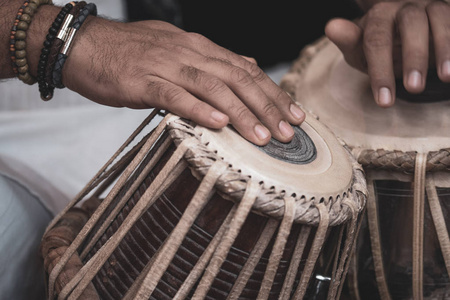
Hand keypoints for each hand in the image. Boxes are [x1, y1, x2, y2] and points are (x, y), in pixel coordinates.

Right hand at [62, 18, 304, 144]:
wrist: (86, 44)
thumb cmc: (132, 53)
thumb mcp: (177, 51)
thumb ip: (209, 64)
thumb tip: (241, 73)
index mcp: (200, 47)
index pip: (246, 70)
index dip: (274, 93)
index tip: (294, 115)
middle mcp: (190, 53)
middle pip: (238, 79)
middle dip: (267, 107)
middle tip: (288, 133)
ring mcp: (167, 66)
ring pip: (213, 88)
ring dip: (241, 113)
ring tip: (261, 137)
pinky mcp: (143, 81)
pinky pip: (175, 95)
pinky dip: (199, 109)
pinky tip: (219, 124)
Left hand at [325, 0, 449, 106]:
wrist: (401, 36)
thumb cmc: (377, 48)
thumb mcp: (359, 50)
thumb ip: (349, 42)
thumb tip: (331, 26)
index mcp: (379, 15)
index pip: (376, 39)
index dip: (380, 70)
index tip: (384, 101)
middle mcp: (406, 7)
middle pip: (411, 24)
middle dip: (413, 57)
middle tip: (414, 88)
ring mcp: (432, 8)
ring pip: (440, 20)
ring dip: (443, 48)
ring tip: (445, 77)